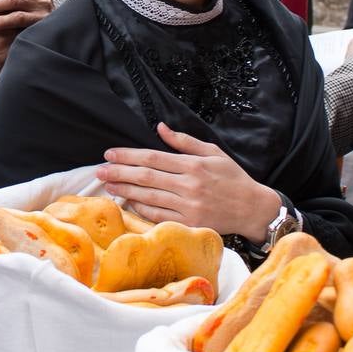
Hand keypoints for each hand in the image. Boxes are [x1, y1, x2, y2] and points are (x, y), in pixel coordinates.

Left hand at [96, 123, 280, 240]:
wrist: (253, 208)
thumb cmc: (233, 178)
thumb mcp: (213, 152)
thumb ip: (185, 141)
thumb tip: (160, 128)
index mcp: (193, 165)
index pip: (153, 157)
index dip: (128, 155)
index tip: (110, 154)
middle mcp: (189, 185)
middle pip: (146, 177)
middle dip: (119, 172)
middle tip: (99, 171)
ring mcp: (188, 206)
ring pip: (149, 197)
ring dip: (125, 190)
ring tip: (108, 185)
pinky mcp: (190, 223)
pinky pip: (159, 215)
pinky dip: (141, 209)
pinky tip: (128, 202)